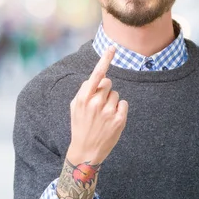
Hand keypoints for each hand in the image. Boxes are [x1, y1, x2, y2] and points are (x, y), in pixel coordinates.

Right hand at [66, 46, 128, 164]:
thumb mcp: (75, 107)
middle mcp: (96, 103)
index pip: (96, 75)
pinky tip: (112, 119)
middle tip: (98, 104)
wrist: (86, 151)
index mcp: (83, 98)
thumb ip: (85, 91)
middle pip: (108, 83)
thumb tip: (97, 77)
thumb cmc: (81, 125)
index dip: (105, 60)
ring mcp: (108, 112)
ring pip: (116, 94)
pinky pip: (124, 104)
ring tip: (103, 115)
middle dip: (105, 90)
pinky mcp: (119, 120)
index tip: (112, 47)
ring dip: (112, 101)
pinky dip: (119, 109)